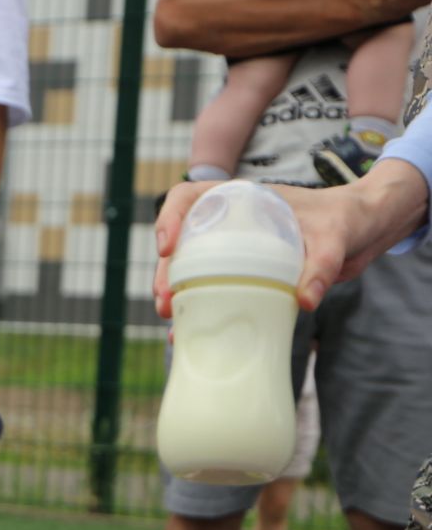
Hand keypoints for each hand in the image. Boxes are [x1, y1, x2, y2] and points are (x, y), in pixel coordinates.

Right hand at [152, 168, 426, 317]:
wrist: (364, 230)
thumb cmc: (347, 219)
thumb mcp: (335, 236)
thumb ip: (322, 265)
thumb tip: (304, 302)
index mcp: (240, 199)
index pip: (188, 197)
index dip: (168, 218)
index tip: (167, 249)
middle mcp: (229, 222)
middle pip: (180, 242)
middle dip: (165, 272)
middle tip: (166, 301)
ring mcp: (233, 249)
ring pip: (189, 268)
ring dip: (176, 294)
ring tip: (173, 321)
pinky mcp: (243, 273)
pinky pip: (213, 289)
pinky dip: (199, 310)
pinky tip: (191, 332)